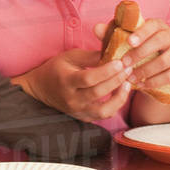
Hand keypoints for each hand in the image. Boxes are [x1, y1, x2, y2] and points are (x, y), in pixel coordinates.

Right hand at [15, 49, 131, 123]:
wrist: (41, 89)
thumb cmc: (56, 69)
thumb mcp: (69, 56)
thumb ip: (90, 56)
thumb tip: (111, 52)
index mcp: (66, 81)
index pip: (88, 78)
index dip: (106, 71)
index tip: (119, 62)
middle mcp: (71, 99)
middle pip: (98, 93)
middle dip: (116, 80)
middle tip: (128, 69)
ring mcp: (78, 111)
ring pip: (103, 111)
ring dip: (119, 98)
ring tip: (127, 84)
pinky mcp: (83, 117)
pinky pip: (103, 116)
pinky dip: (114, 106)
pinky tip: (120, 93)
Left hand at [98, 17, 169, 96]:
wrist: (155, 73)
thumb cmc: (137, 53)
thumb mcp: (123, 45)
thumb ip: (110, 35)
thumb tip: (96, 28)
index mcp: (159, 26)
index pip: (153, 24)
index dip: (142, 32)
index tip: (129, 42)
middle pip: (161, 40)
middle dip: (141, 53)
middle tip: (125, 64)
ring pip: (166, 60)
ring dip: (146, 70)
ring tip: (131, 77)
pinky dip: (155, 81)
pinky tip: (142, 85)